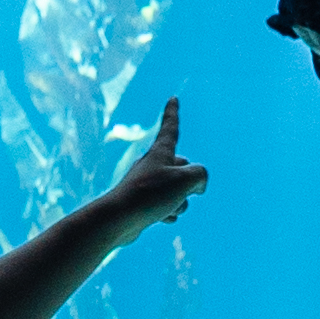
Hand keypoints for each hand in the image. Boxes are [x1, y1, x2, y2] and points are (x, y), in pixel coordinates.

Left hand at [103, 97, 205, 231]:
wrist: (119, 219)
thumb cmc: (150, 194)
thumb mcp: (186, 180)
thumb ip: (200, 175)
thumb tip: (197, 185)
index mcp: (160, 152)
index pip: (170, 127)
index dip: (173, 113)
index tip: (172, 98)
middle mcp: (152, 164)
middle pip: (183, 168)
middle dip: (188, 183)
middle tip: (176, 191)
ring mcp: (146, 183)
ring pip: (178, 191)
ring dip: (180, 202)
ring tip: (166, 206)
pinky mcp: (142, 202)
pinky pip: (167, 206)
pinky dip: (169, 213)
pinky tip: (160, 218)